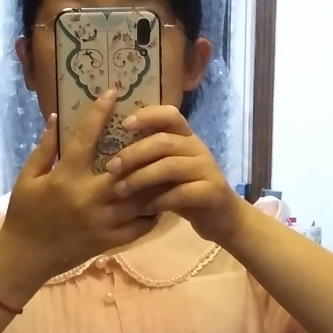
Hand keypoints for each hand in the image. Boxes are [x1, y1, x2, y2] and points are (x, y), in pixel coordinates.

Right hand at [0, 91, 158, 304]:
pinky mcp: (111, 240)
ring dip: (156, 179)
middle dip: (143, 146)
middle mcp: (89, 197)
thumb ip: (44, 148)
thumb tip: (57, 117)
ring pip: (141, 197)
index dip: (100, 112)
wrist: (25, 258)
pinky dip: (154, 210)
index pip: (86, 138)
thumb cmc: (24, 214)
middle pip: (127, 167)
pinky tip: (159, 197)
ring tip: (168, 162)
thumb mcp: (27, 178)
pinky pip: (142, 224)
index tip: (113, 93)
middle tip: (155, 129)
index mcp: (66, 178)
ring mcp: (104, 221)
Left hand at [107, 106, 245, 246]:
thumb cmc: (186, 191)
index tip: (124, 124)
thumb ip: (149, 159)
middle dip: (134, 153)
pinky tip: (143, 209)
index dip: (147, 116)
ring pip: (170, 166)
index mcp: (186, 138)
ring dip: (141, 178)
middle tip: (111, 167)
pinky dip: (159, 201)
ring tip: (120, 190)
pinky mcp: (212, 192)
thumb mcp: (167, 172)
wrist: (221, 217)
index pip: (170, 115)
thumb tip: (111, 152)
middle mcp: (198, 149)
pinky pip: (181, 193)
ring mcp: (207, 169)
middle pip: (164, 141)